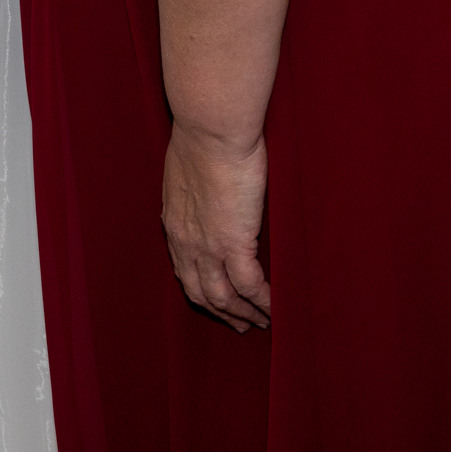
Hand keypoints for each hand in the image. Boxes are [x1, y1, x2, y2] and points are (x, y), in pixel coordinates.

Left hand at [160, 127, 269, 330]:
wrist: (210, 128)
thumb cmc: (202, 135)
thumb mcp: (188, 167)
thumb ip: (197, 187)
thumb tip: (210, 188)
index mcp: (174, 220)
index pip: (183, 267)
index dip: (200, 287)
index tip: (215, 299)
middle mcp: (185, 240)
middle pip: (199, 291)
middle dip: (221, 311)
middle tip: (240, 324)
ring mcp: (207, 246)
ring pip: (223, 297)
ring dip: (243, 314)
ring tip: (262, 323)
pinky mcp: (233, 243)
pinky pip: (249, 286)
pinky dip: (263, 303)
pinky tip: (276, 310)